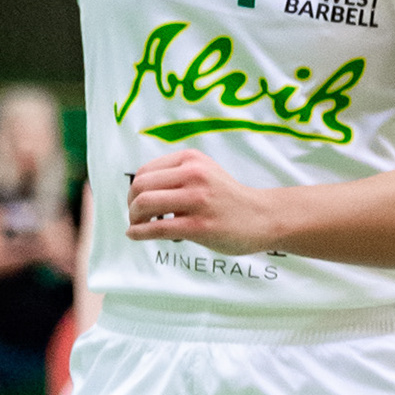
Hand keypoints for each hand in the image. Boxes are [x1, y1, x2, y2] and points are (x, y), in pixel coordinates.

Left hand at [126, 152, 275, 253]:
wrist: (263, 217)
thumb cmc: (228, 198)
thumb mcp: (204, 172)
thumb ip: (175, 174)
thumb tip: (137, 190)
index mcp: (190, 159)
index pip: (145, 171)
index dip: (134, 189)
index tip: (136, 202)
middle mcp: (193, 175)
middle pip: (140, 186)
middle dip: (131, 203)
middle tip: (135, 216)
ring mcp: (196, 200)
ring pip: (144, 204)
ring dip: (134, 218)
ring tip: (138, 225)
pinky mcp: (199, 226)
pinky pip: (157, 228)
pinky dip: (139, 232)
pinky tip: (135, 235)